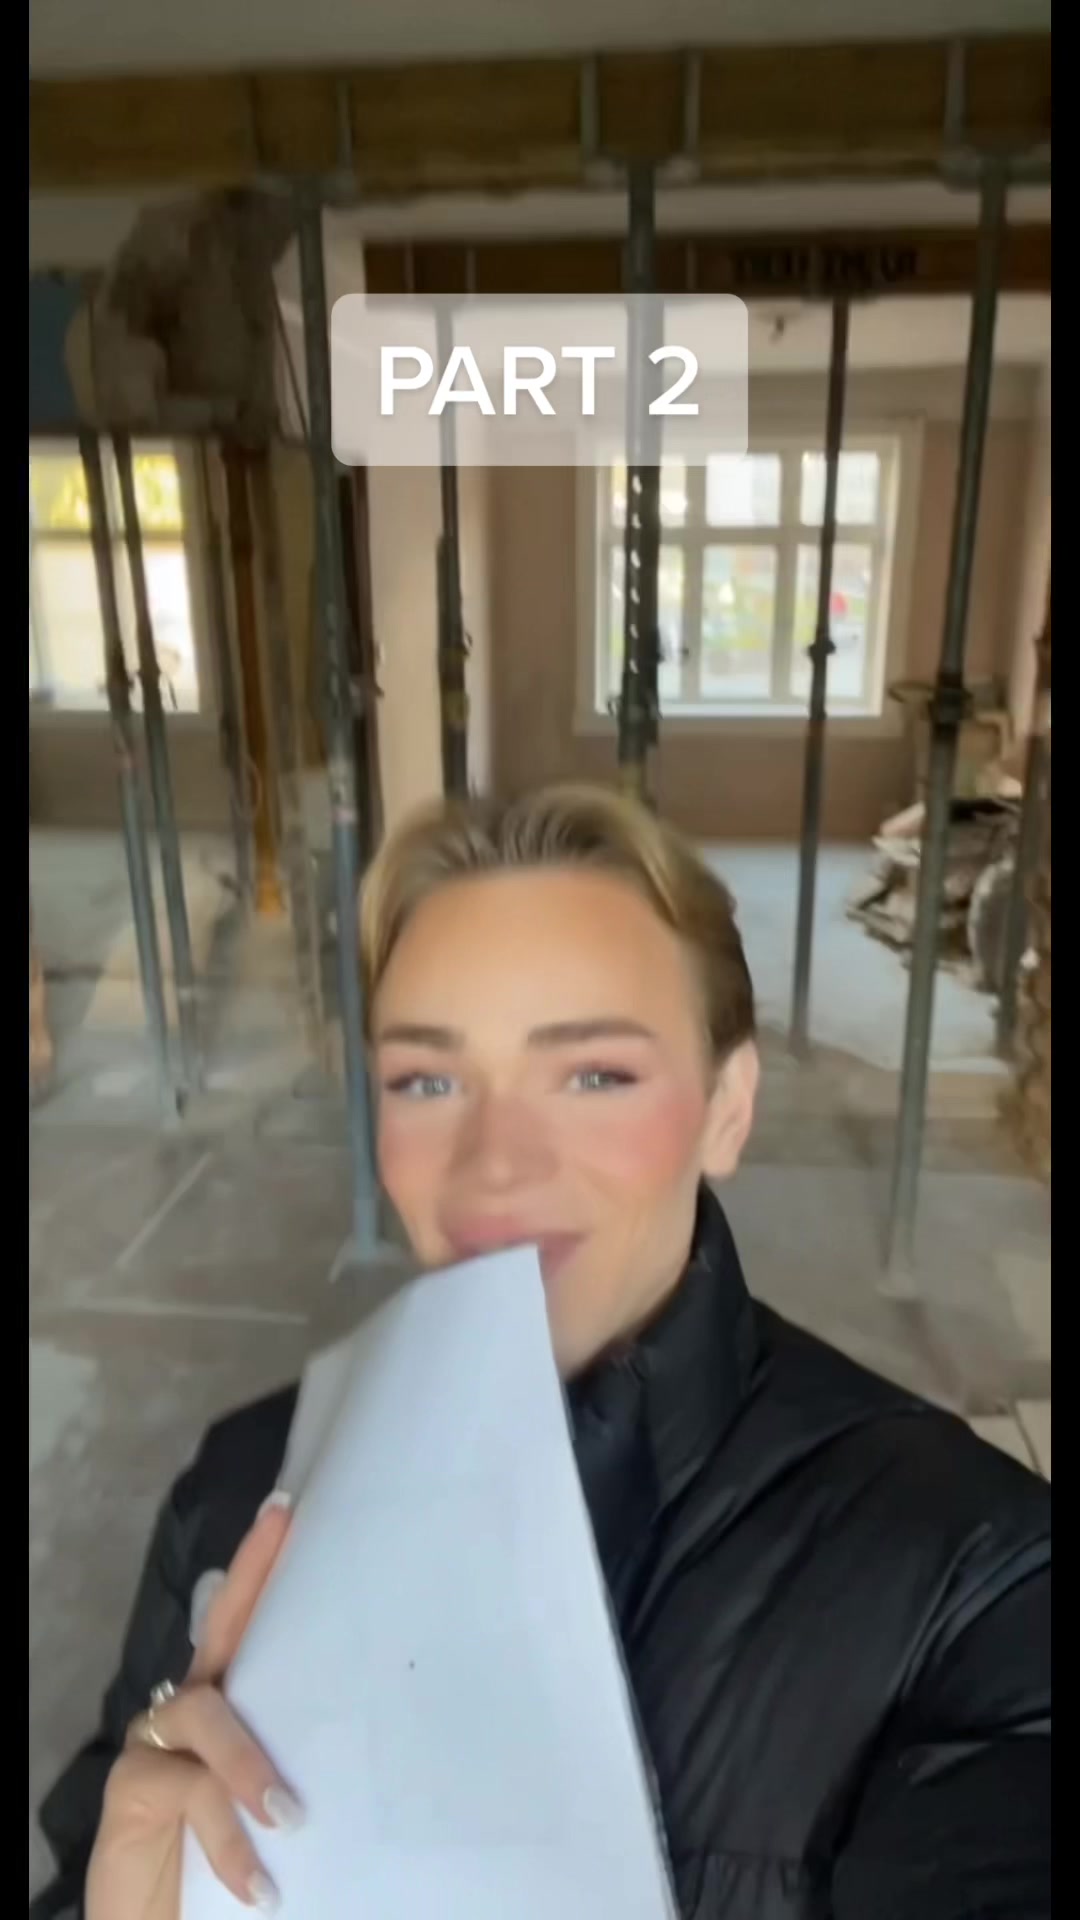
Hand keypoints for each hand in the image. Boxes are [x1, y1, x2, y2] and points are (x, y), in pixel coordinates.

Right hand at [85, 1497, 301, 1917]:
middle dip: (249, 1578)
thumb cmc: (232, 1880)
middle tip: (283, 1525)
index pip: (249, 1628)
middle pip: (221, 1633)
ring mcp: (157, 1745)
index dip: (261, 1568)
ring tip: (289, 1817)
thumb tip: (391, 1750)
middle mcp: (193, 1713)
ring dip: (250, 1765)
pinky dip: (225, 1836)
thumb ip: (307, 1774)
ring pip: (209, 1715)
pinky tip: (257, 1882)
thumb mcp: (280, 1820)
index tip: (287, 1511)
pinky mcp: (130, 1789)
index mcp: (235, 1710)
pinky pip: (186, 1791)